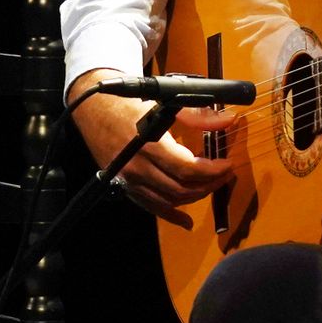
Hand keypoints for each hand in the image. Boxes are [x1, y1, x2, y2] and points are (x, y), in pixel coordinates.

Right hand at [68, 68, 239, 228]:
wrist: (94, 108)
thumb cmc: (129, 103)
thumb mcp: (165, 102)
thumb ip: (197, 115)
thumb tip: (226, 121)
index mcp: (150, 145)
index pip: (187, 169)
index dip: (212, 171)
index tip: (227, 165)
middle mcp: (138, 167)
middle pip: (181, 188)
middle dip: (209, 184)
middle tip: (225, 174)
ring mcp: (130, 179)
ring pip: (169, 201)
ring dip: (194, 197)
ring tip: (212, 186)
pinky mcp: (125, 185)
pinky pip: (151, 207)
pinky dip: (171, 215)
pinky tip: (186, 221)